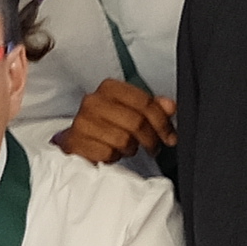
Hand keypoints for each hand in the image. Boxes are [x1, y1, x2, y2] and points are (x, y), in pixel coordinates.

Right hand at [53, 79, 173, 165]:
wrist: (78, 138)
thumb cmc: (107, 124)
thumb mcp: (131, 110)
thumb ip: (153, 107)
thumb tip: (170, 106)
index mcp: (110, 88)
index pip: (145, 102)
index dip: (162, 122)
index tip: (170, 136)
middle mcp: (93, 101)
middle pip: (136, 122)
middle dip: (150, 139)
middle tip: (153, 147)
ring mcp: (82, 122)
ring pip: (123, 140)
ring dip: (130, 149)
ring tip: (127, 148)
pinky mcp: (76, 142)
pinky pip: (108, 154)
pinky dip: (114, 157)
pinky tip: (112, 152)